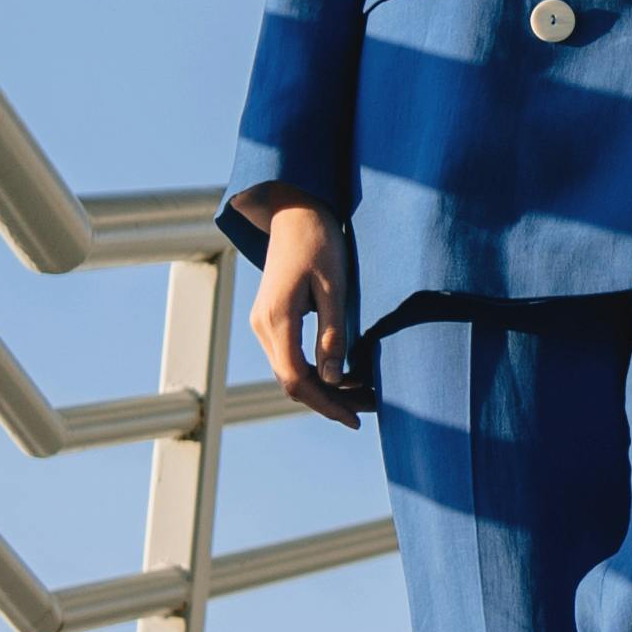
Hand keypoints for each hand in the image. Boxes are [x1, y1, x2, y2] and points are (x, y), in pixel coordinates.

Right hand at [239, 189, 372, 425]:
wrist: (294, 211)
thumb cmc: (319, 241)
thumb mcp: (335, 286)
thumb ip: (333, 333)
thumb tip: (333, 379)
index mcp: (277, 318)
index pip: (296, 379)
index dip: (325, 404)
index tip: (354, 419)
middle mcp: (262, 326)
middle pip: (292, 382)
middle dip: (329, 401)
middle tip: (368, 409)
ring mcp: (262, 323)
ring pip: (290, 372)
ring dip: (324, 389)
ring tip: (363, 395)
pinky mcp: (270, 319)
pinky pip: (290, 357)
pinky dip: (315, 371)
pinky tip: (344, 375)